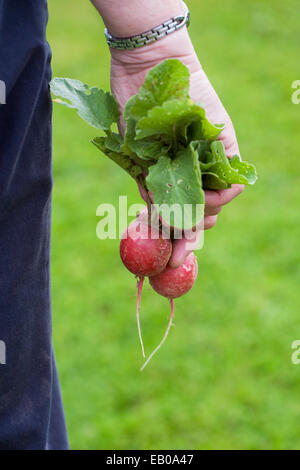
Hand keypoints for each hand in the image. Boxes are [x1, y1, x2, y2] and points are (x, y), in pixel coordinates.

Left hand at [110, 28, 243, 266]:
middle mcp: (192, 172)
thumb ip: (224, 164)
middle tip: (176, 254)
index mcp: (213, 165)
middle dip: (186, 234)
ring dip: (166, 226)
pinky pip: (148, 194)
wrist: (152, 67)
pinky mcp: (144, 168)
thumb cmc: (193, 94)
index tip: (197, 225)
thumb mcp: (217, 129)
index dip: (207, 218)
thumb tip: (224, 198)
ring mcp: (168, 171)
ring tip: (160, 238)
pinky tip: (145, 213)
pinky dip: (149, 206)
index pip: (216, 203)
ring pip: (170, 209)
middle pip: (193, 213)